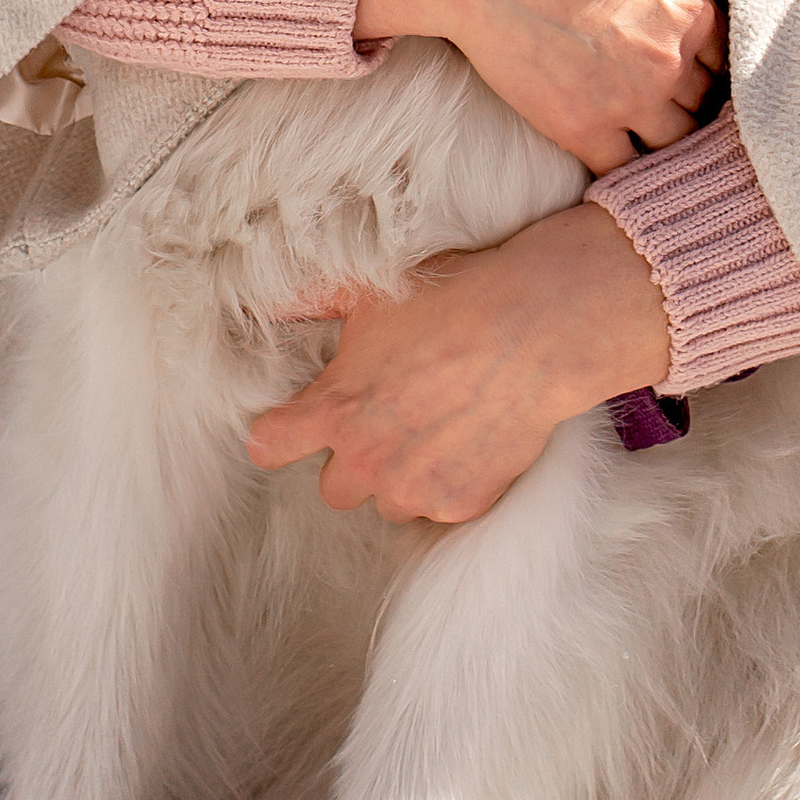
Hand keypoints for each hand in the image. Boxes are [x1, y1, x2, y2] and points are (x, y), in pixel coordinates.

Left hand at [246, 205, 673, 523]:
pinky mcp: (462, 503)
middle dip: (355, 461)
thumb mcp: (370, 292)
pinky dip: (452, 482)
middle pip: (333, 488)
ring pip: (390, 503)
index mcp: (333, 410)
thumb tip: (263, 305)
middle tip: (388, 421)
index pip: (268, 447)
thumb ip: (310, 303)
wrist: (536, 329)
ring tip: (437, 428)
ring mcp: (415, 489)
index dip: (278, 436)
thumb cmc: (452, 300)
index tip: (293, 427)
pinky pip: (442, 507)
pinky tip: (474, 439)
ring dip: (403, 477)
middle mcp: (366, 460)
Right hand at [356, 0, 721, 172]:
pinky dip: (622, 169)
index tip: (696, 83)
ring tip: (649, 141)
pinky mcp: (583, 128)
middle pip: (704, 107)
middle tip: (674, 114)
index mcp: (689, 11)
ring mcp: (630, 98)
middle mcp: (671, 58)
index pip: (727, 63)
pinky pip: (622, 169)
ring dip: (663, 143)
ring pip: (674, 144)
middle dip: (691, 110)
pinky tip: (614, 159)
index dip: (710, 75)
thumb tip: (691, 23)